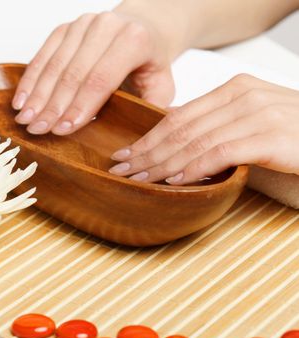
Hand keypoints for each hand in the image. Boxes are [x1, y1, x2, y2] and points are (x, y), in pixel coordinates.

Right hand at [12, 8, 176, 135]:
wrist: (142, 27)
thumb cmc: (148, 63)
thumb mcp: (161, 86)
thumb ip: (149, 110)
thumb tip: (136, 142)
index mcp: (134, 40)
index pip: (101, 79)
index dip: (80, 106)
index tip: (63, 130)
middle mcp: (105, 26)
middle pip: (73, 73)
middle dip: (53, 106)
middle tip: (37, 130)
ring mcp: (82, 25)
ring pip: (54, 65)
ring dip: (37, 95)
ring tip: (25, 120)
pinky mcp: (64, 29)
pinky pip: (42, 55)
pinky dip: (30, 80)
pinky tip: (21, 100)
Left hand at [109, 74, 298, 183]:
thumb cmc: (291, 137)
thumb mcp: (249, 124)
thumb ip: (214, 125)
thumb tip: (172, 133)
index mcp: (234, 89)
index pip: (178, 116)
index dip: (147, 137)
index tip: (124, 154)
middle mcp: (243, 96)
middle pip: (181, 129)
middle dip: (147, 152)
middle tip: (122, 170)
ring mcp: (258, 113)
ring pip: (195, 141)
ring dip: (162, 164)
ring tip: (140, 180)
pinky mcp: (271, 136)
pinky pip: (221, 153)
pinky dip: (194, 169)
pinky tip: (175, 182)